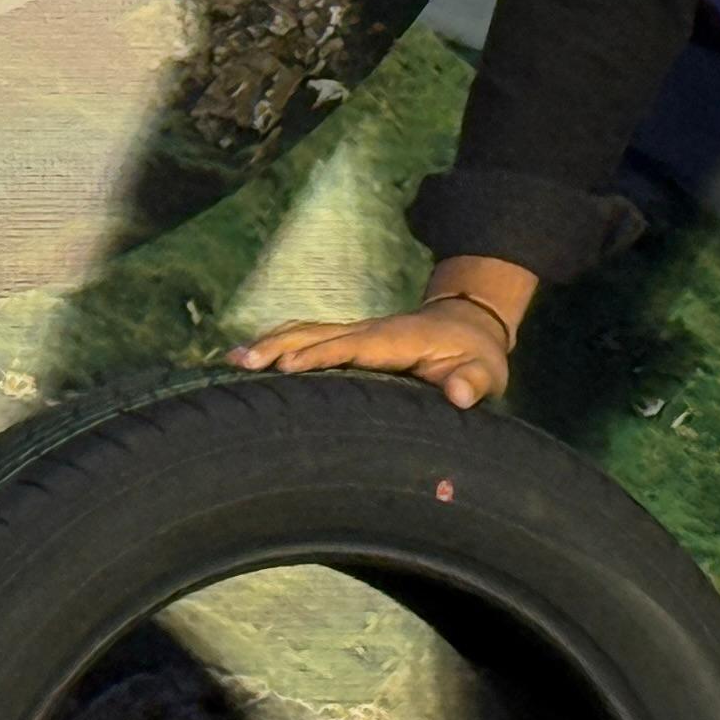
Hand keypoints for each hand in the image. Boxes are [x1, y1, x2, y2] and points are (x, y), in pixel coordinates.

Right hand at [228, 295, 512, 410]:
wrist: (468, 325)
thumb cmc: (475, 356)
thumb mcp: (487, 373)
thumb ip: (474, 382)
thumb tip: (459, 393)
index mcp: (398, 340)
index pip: (354, 347)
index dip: (322, 354)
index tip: (289, 365)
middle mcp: (370, 330)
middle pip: (317, 333)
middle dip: (279, 346)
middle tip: (241, 361)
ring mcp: (356, 332)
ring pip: (306, 332)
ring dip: (270, 343)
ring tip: (232, 359)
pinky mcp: (348, 340)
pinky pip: (307, 337)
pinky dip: (277, 342)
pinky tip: (250, 357)